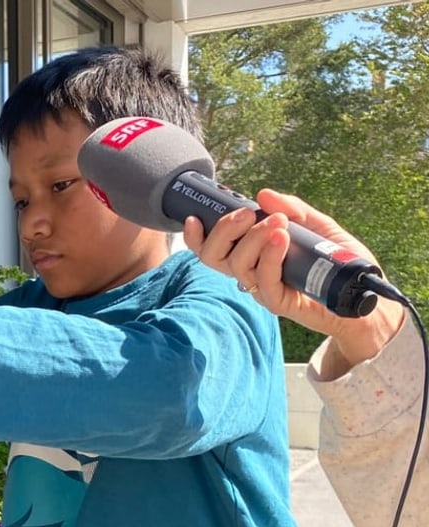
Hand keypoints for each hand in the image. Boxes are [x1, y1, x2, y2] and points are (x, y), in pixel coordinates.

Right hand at [184, 189, 404, 375]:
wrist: (361, 292)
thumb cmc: (338, 260)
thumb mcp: (318, 225)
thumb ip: (293, 209)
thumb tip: (264, 195)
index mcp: (251, 253)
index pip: (212, 248)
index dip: (196, 236)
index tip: (195, 217)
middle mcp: (250, 271)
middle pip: (213, 256)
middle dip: (223, 230)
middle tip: (248, 213)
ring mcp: (261, 288)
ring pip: (236, 265)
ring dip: (252, 239)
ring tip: (278, 223)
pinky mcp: (277, 302)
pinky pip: (263, 279)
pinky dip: (269, 256)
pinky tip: (282, 239)